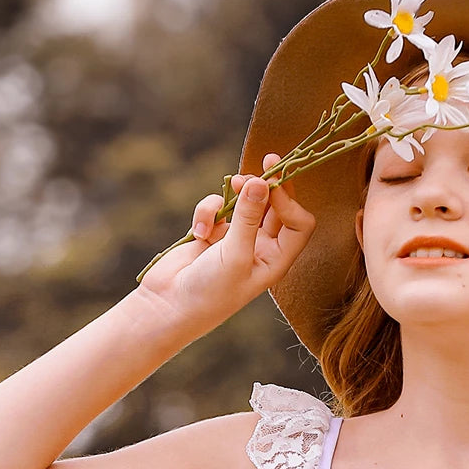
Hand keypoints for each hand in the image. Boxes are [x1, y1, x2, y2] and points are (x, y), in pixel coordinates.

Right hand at [136, 152, 315, 336]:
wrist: (169, 306)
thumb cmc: (210, 291)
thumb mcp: (234, 254)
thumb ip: (248, 217)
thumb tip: (261, 181)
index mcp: (276, 260)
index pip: (299, 224)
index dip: (290, 202)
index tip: (271, 186)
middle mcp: (261, 248)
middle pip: (278, 207)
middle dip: (271, 186)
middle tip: (267, 162)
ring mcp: (237, 239)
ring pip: (246, 201)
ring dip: (237, 193)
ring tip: (232, 185)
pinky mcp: (213, 232)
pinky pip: (217, 208)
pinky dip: (208, 211)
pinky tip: (199, 231)